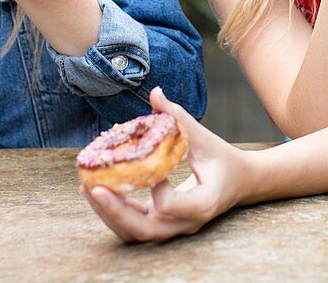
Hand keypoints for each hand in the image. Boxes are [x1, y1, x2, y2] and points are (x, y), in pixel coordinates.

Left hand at [82, 87, 248, 242]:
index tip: (153, 170)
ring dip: (109, 215)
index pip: (173, 207)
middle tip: (94, 190)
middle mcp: (187, 223)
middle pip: (146, 230)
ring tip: (87, 190)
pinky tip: (97, 191)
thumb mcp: (205, 138)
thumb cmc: (222, 158)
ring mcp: (174, 228)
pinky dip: (114, 213)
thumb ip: (178, 118)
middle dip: (116, 212)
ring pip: (136, 234)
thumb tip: (154, 93)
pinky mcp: (163, 225)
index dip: (157, 191)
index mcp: (204, 202)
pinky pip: (134, 227)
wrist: (239, 183)